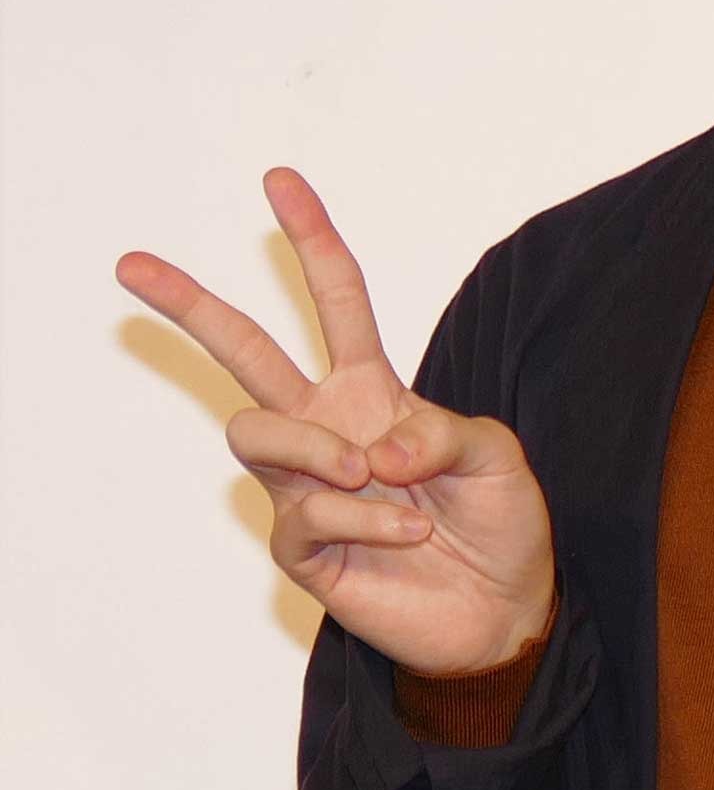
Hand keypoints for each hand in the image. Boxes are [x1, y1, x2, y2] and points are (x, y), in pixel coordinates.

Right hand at [117, 167, 555, 675]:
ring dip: (316, 449)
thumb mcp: (496, 455)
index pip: (334, 299)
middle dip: (190, 306)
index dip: (311, 238)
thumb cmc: (500, 521)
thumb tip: (376, 447)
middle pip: (244, 354)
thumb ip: (444, 434)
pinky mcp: (305, 549)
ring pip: (255, 434)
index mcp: (373, 389)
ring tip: (376, 474)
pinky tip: (410, 533)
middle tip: (132, 265)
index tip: (280, 179)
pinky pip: (305, 515)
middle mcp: (329, 429)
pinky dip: (367, 518)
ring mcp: (308, 487)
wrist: (505, 609)